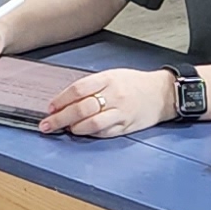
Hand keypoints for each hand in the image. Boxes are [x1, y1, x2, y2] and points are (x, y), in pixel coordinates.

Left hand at [39, 68, 179, 138]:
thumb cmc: (135, 84)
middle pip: (81, 108)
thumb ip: (91, 86)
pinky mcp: (126, 126)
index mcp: (108, 79)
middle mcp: (114, 95)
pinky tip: (81, 132)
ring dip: (74, 128)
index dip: (61, 100)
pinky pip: (104, 132)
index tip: (50, 107)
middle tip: (47, 124)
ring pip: (92, 123)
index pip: (78, 89)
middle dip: (60, 118)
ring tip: (65, 129)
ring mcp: (121, 112)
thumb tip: (66, 100)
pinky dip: (90, 133)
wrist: (162, 94)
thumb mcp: (113, 76)